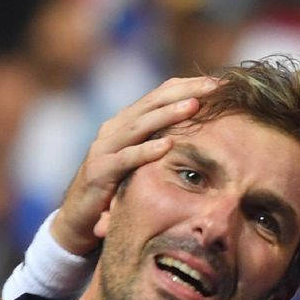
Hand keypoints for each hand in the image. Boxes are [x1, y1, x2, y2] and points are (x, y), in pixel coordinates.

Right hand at [50, 76, 217, 254]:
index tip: (218, 82)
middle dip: (184, 92)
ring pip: (140, 125)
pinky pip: (126, 159)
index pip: (159, 95)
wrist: (81, 217)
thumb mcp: (143, 160)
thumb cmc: (119, 186)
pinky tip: (168, 144)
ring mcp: (104, 148)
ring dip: (168, 114)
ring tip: (194, 105)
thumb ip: (162, 141)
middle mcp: (114, 129)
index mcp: (126, 122)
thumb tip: (201, 131)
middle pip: (152, 103)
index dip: (187, 86)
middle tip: (213, 85)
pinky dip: (147, 150)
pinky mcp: (100, 172)